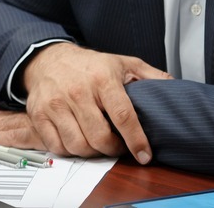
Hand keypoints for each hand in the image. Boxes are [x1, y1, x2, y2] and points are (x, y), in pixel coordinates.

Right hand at [0, 44, 171, 162]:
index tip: (145, 154)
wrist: (50, 59)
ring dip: (93, 152)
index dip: (136, 139)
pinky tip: (79, 140)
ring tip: (100, 144)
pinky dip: (71, 150)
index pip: (123, 115)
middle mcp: (78, 91)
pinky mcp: (39, 115)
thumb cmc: (91, 65)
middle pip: (100, 137)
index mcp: (103, 78)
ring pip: (78, 145)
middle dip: (114, 149)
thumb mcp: (124, 63)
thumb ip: (151, 76)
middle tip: (119, 146)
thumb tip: (174, 87)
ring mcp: (56, 104)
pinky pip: (57, 146)